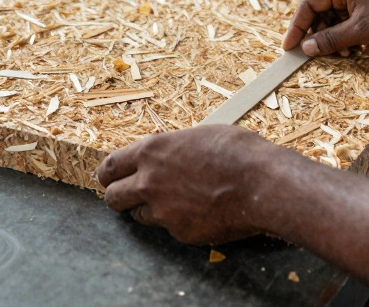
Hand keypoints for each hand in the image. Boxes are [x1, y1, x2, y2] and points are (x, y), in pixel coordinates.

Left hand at [96, 125, 283, 243]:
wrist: (261, 183)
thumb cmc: (237, 151)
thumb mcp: (197, 136)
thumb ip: (172, 148)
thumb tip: (168, 154)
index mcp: (151, 152)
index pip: (111, 166)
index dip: (107, 174)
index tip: (108, 178)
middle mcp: (149, 182)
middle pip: (113, 197)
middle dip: (117, 196)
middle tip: (126, 196)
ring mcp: (163, 211)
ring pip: (139, 215)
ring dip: (147, 210)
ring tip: (170, 202)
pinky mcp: (179, 232)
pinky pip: (170, 228)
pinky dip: (178, 222)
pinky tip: (198, 212)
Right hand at [282, 0, 368, 56]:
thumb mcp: (361, 30)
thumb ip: (331, 39)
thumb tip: (307, 47)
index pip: (309, 4)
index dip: (297, 26)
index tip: (290, 45)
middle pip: (320, 14)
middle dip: (318, 35)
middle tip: (314, 54)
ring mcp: (359, 1)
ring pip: (333, 23)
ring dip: (333, 40)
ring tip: (341, 53)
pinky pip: (347, 27)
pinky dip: (346, 40)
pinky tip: (353, 51)